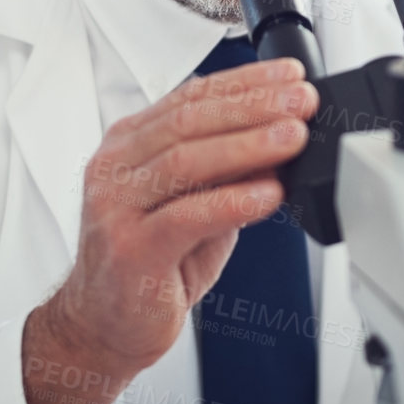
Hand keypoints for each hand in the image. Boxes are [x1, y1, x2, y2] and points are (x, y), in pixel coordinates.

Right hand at [23, 57, 316, 403]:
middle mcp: (116, 167)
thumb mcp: (193, 204)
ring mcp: (116, 207)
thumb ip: (226, 172)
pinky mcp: (130, 249)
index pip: (191, 96)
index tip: (290, 77)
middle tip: (300, 101)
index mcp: (129, 144)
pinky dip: (233, 202)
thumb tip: (282, 137)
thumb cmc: (148, 264)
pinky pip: (186, 216)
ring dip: (247, 145)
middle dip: (253, 106)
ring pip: (186, 160)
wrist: (104, 326)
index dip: (245, 82)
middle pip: (190, 120)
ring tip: (291, 138)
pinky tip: (269, 194)